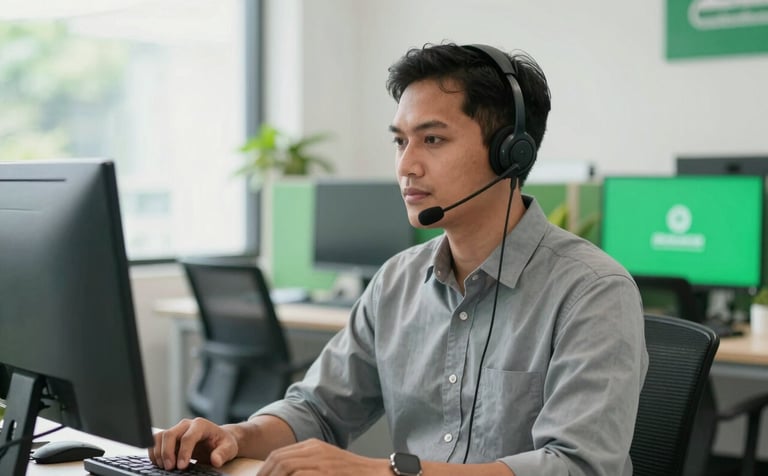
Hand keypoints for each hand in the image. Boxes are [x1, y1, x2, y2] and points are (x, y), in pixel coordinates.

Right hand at [148, 417, 237, 469]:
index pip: (188, 437)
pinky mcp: (170, 437)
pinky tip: (159, 463)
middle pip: (170, 434)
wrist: (218, 439)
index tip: (181, 466)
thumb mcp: (229, 448)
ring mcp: (177, 430)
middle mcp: (186, 425)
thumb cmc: (223, 443)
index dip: (183, 452)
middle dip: (167, 453)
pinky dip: (154, 452)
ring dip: (158, 453)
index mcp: (201, 425)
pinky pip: (156, 441)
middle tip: (170, 468)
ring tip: (164, 467)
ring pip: (160, 437)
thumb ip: (223, 453)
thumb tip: (215, 460)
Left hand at [258, 438, 388, 475]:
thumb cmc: (352, 474)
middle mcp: (315, 450)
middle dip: (265, 475)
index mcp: (313, 446)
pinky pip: (299, 475)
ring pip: (286, 466)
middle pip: (278, 459)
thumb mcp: (327, 465)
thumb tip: (286, 474)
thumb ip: (308, 467)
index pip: (279, 454)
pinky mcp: (326, 472)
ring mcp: (321, 461)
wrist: (377, 474)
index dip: (265, 470)